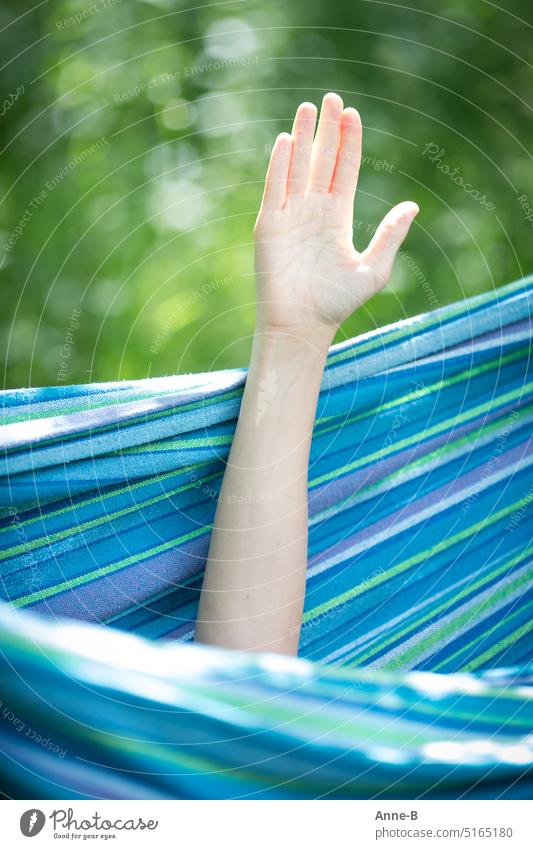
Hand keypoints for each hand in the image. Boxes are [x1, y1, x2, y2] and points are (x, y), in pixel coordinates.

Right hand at [254, 92, 418, 341]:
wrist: (302, 325)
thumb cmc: (337, 303)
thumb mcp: (373, 269)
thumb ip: (390, 236)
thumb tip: (413, 205)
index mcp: (337, 218)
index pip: (344, 171)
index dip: (350, 143)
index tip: (354, 115)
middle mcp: (313, 211)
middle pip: (321, 161)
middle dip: (328, 130)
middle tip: (334, 97)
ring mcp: (289, 216)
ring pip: (297, 167)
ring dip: (303, 137)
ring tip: (310, 107)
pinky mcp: (269, 225)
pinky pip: (275, 188)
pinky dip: (280, 165)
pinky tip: (288, 140)